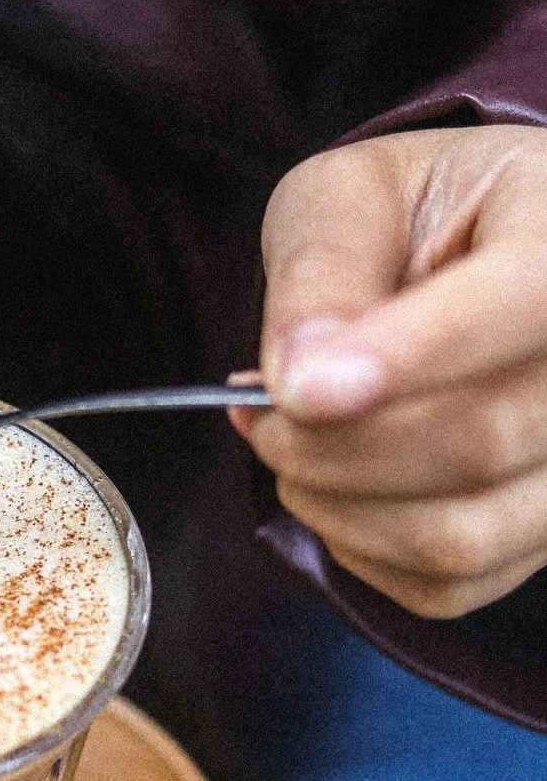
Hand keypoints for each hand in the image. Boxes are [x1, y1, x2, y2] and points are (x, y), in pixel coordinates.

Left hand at [231, 124, 546, 616]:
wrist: (476, 255)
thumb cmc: (414, 218)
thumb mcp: (348, 197)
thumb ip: (322, 268)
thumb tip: (299, 375)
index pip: (523, 304)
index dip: (407, 356)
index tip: (297, 390)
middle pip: (479, 441)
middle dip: (331, 446)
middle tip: (260, 416)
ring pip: (464, 533)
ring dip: (338, 507)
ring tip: (290, 448)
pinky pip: (453, 582)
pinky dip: (365, 550)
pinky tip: (340, 488)